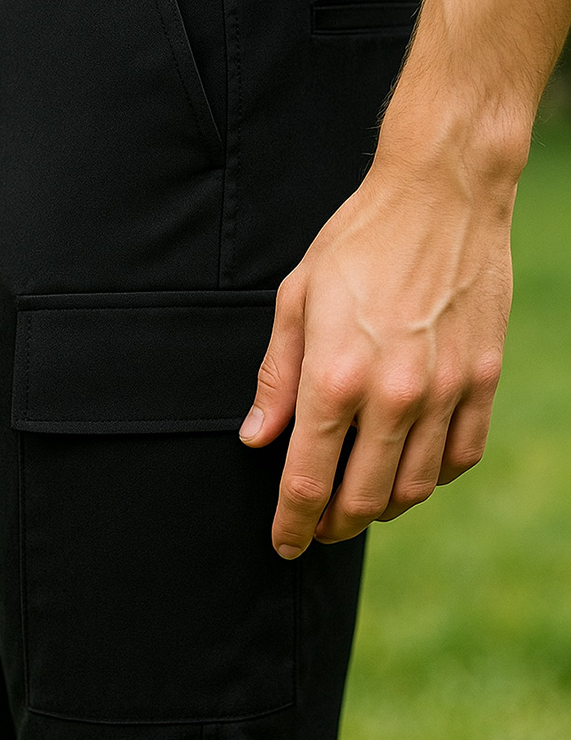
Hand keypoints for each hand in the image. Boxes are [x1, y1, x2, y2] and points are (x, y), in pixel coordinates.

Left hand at [239, 160, 513, 558]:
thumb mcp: (295, 302)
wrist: (440, 196)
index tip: (283, 544)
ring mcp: (446, 391)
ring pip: (415, 489)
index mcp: (335, 377)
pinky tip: (410, 470)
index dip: (291, 523)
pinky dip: (433, 479)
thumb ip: (275, 380)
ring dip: (381, 510)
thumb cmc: (356, 243)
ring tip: (358, 505)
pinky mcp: (482, 380)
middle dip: (333, 526)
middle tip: (317, 528)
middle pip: (362, 499)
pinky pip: (461, 456)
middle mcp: (394, 395)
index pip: (306, 480)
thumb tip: (256, 440)